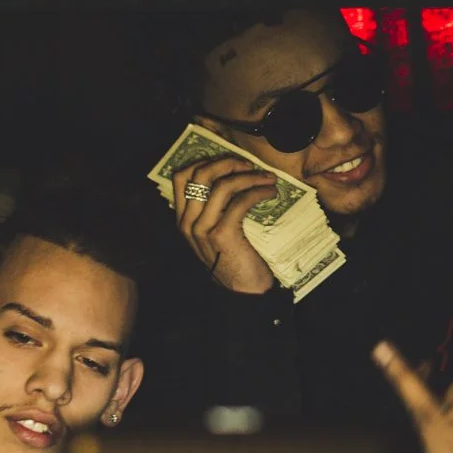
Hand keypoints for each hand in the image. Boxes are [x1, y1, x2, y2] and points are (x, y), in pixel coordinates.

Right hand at [172, 157, 278, 293]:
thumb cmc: (235, 258)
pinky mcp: (222, 235)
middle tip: (250, 166)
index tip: (229, 162)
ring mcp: (203, 229)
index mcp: (183, 219)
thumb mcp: (216, 231)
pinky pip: (240, 201)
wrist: (244, 291)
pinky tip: (270, 193)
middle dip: (228, 163)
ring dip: (249, 176)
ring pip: (222, 185)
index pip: (181, 177)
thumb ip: (215, 208)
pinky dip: (258, 192)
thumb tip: (233, 173)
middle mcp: (187, 223)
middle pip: (200, 174)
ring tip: (267, 178)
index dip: (205, 161)